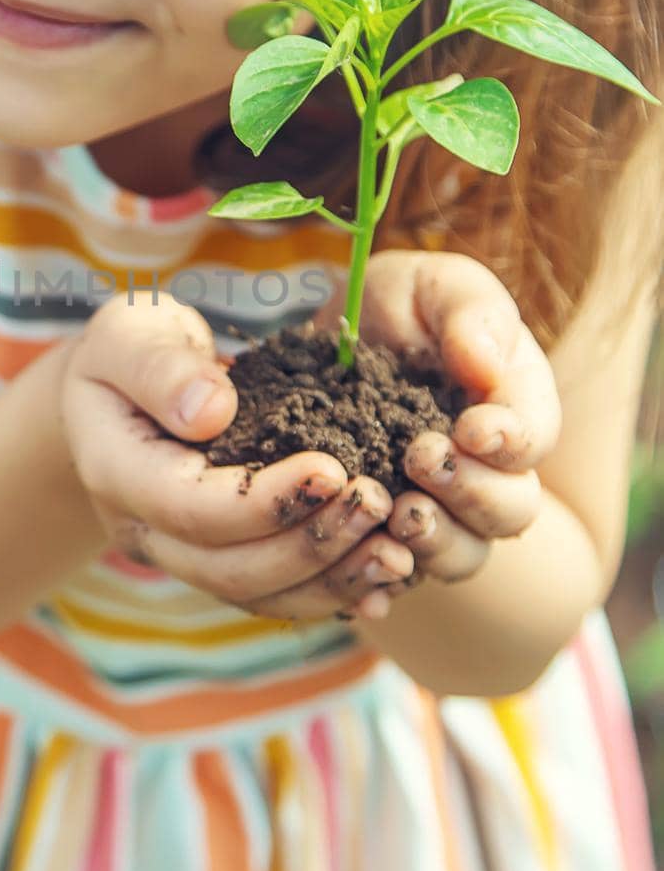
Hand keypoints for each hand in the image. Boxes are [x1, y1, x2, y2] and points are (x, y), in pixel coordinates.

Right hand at [59, 290, 418, 621]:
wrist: (114, 393)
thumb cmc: (126, 350)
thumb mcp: (130, 332)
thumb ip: (161, 367)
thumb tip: (212, 411)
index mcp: (117, 473)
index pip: (192, 508)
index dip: (266, 500)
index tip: (334, 469)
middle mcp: (144, 531)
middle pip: (230, 569)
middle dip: (312, 544)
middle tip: (379, 504)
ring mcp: (179, 556)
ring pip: (257, 595)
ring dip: (331, 580)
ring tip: (396, 551)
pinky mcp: (216, 560)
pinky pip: (274, 594)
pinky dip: (331, 590)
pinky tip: (384, 577)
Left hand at [309, 250, 560, 584]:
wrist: (339, 344)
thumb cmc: (402, 309)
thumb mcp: (435, 287)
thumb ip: (470, 315)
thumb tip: (483, 364)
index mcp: (512, 411)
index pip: (532, 439)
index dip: (509, 442)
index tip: (470, 428)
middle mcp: (487, 473)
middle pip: (509, 511)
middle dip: (471, 492)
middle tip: (421, 458)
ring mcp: (441, 512)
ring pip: (461, 555)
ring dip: (435, 542)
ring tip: (396, 514)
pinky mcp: (387, 540)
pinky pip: (396, 578)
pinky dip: (384, 584)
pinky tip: (363, 577)